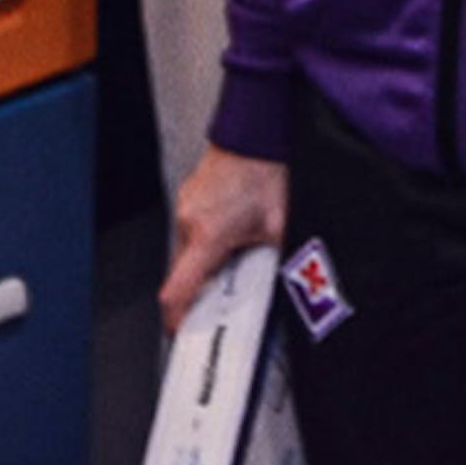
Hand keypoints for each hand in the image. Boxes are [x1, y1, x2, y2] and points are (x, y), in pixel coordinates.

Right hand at [163, 145, 287, 325]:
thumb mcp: (280, 228)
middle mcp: (188, 222)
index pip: (177, 291)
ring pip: (189, 251)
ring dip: (210, 261)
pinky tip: (235, 229)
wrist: (256, 133)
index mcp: (207, 235)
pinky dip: (210, 240)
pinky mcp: (190, 198)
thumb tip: (289, 285)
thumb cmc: (266, 170)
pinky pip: (193, 230)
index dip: (176, 319)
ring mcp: (186, 207)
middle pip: (185, 273)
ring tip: (242, 247)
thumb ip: (278, 263)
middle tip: (234, 287)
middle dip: (207, 287)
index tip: (180, 332)